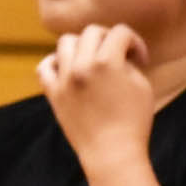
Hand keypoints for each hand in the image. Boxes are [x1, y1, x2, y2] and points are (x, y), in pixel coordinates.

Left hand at [38, 24, 153, 171]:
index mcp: (106, 62)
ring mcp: (63, 79)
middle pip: (91, 32)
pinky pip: (44, 67)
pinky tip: (68, 69)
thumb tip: (114, 50)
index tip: (141, 60)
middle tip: (118, 56)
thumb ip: (126, 61)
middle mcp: (81, 66)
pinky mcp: (52, 93)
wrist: (112, 152)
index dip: (135, 42)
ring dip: (82, 46)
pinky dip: (55, 62)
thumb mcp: (141, 85)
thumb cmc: (134, 120)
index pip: (120, 32)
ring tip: (93, 60)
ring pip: (66, 43)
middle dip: (109, 38)